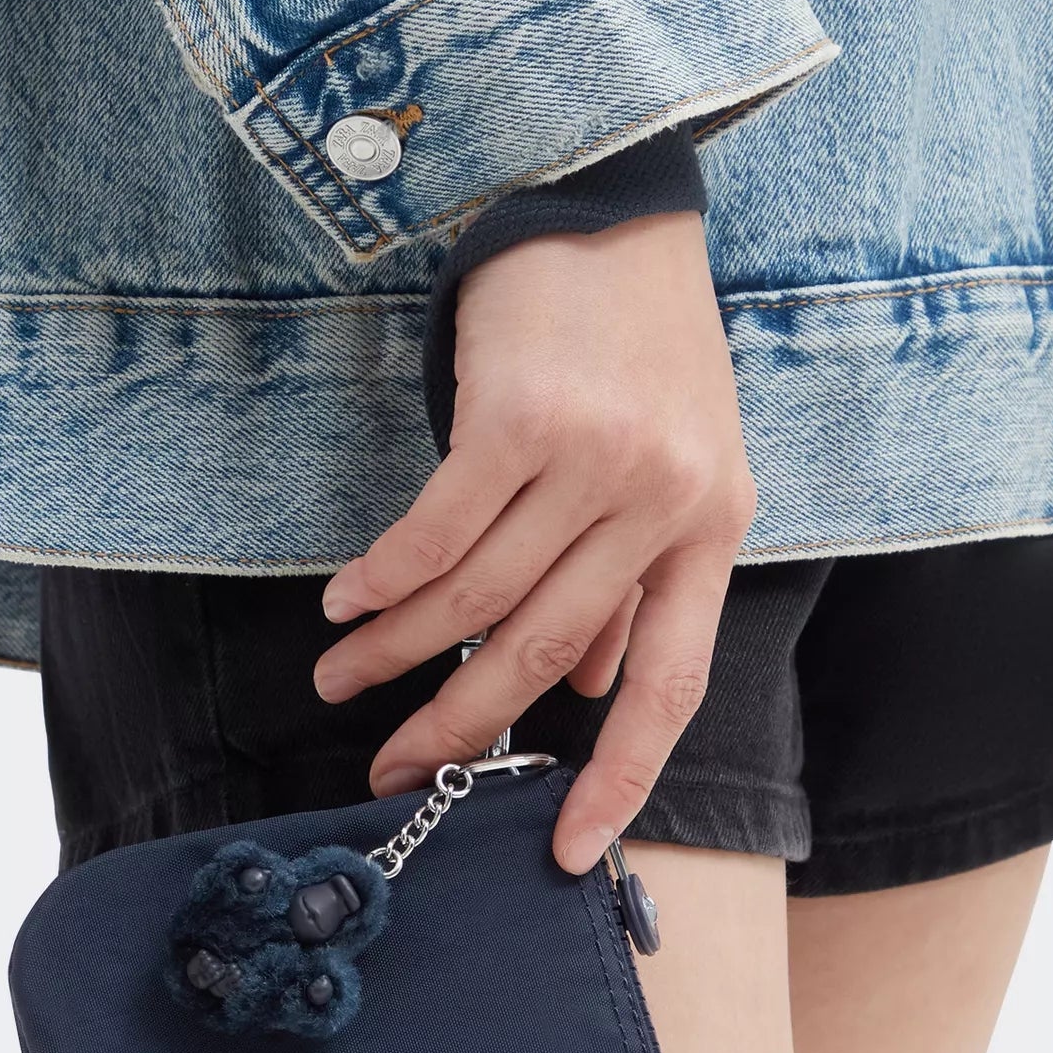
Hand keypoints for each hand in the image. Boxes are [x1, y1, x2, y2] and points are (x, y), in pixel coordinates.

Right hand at [312, 209, 755, 874]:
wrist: (610, 203)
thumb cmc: (639, 343)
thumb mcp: (672, 466)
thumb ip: (630, 583)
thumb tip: (586, 692)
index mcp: (711, 529)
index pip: (670, 686)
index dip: (619, 776)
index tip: (566, 849)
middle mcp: (663, 501)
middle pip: (545, 652)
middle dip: (459, 725)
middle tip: (396, 770)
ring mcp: (595, 458)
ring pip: (478, 597)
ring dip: (395, 651)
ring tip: (341, 680)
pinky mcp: (521, 416)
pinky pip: (436, 532)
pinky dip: (382, 581)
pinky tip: (346, 606)